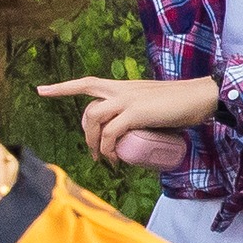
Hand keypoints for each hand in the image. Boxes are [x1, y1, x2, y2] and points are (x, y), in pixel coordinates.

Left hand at [37, 76, 219, 163]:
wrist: (200, 96)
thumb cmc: (182, 103)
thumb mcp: (154, 105)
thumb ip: (141, 112)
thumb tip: (134, 133)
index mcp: (124, 87)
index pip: (87, 83)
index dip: (63, 87)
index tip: (41, 90)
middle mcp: (122, 90)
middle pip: (88, 107)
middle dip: (84, 133)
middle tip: (92, 153)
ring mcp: (127, 100)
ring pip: (95, 119)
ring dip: (94, 143)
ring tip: (105, 159)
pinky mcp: (136, 113)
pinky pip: (112, 133)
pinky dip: (109, 148)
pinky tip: (116, 159)